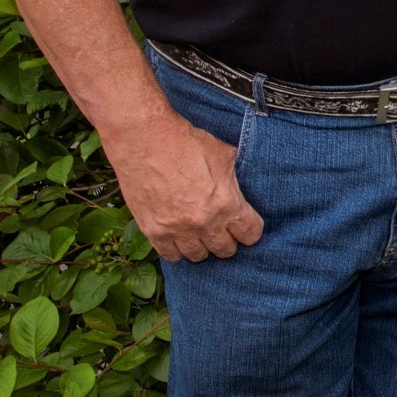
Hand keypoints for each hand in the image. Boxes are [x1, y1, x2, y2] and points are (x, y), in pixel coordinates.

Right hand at [108, 114, 262, 261]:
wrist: (145, 139)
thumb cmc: (185, 143)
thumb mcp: (224, 155)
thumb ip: (235, 179)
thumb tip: (241, 188)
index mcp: (227, 204)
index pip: (251, 234)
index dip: (250, 229)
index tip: (245, 225)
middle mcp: (204, 222)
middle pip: (226, 250)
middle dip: (227, 239)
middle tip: (221, 229)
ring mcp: (178, 230)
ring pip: (199, 256)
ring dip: (202, 246)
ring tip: (199, 234)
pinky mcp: (153, 231)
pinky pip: (171, 255)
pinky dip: (177, 249)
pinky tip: (179, 238)